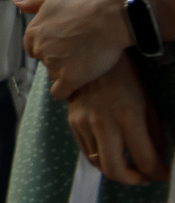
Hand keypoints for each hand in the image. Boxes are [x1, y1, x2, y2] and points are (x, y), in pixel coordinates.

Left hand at [24, 0, 139, 99]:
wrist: (109, 16)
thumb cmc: (85, 2)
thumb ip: (34, 2)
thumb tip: (17, 3)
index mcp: (33, 31)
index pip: (33, 48)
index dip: (49, 47)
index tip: (64, 45)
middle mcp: (40, 49)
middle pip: (45, 62)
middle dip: (58, 60)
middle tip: (78, 54)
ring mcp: (53, 64)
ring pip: (54, 76)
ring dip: (66, 74)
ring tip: (85, 65)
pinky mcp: (70, 78)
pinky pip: (60, 93)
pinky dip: (68, 91)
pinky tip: (79, 85)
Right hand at [65, 57, 168, 184]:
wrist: (91, 55)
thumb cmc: (124, 77)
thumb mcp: (146, 103)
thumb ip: (153, 133)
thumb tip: (157, 156)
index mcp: (127, 116)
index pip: (144, 159)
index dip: (157, 173)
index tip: (163, 174)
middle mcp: (103, 123)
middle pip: (114, 170)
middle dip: (132, 180)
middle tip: (143, 176)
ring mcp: (83, 122)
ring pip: (98, 163)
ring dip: (116, 169)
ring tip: (128, 164)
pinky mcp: (72, 121)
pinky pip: (86, 150)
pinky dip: (101, 156)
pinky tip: (112, 149)